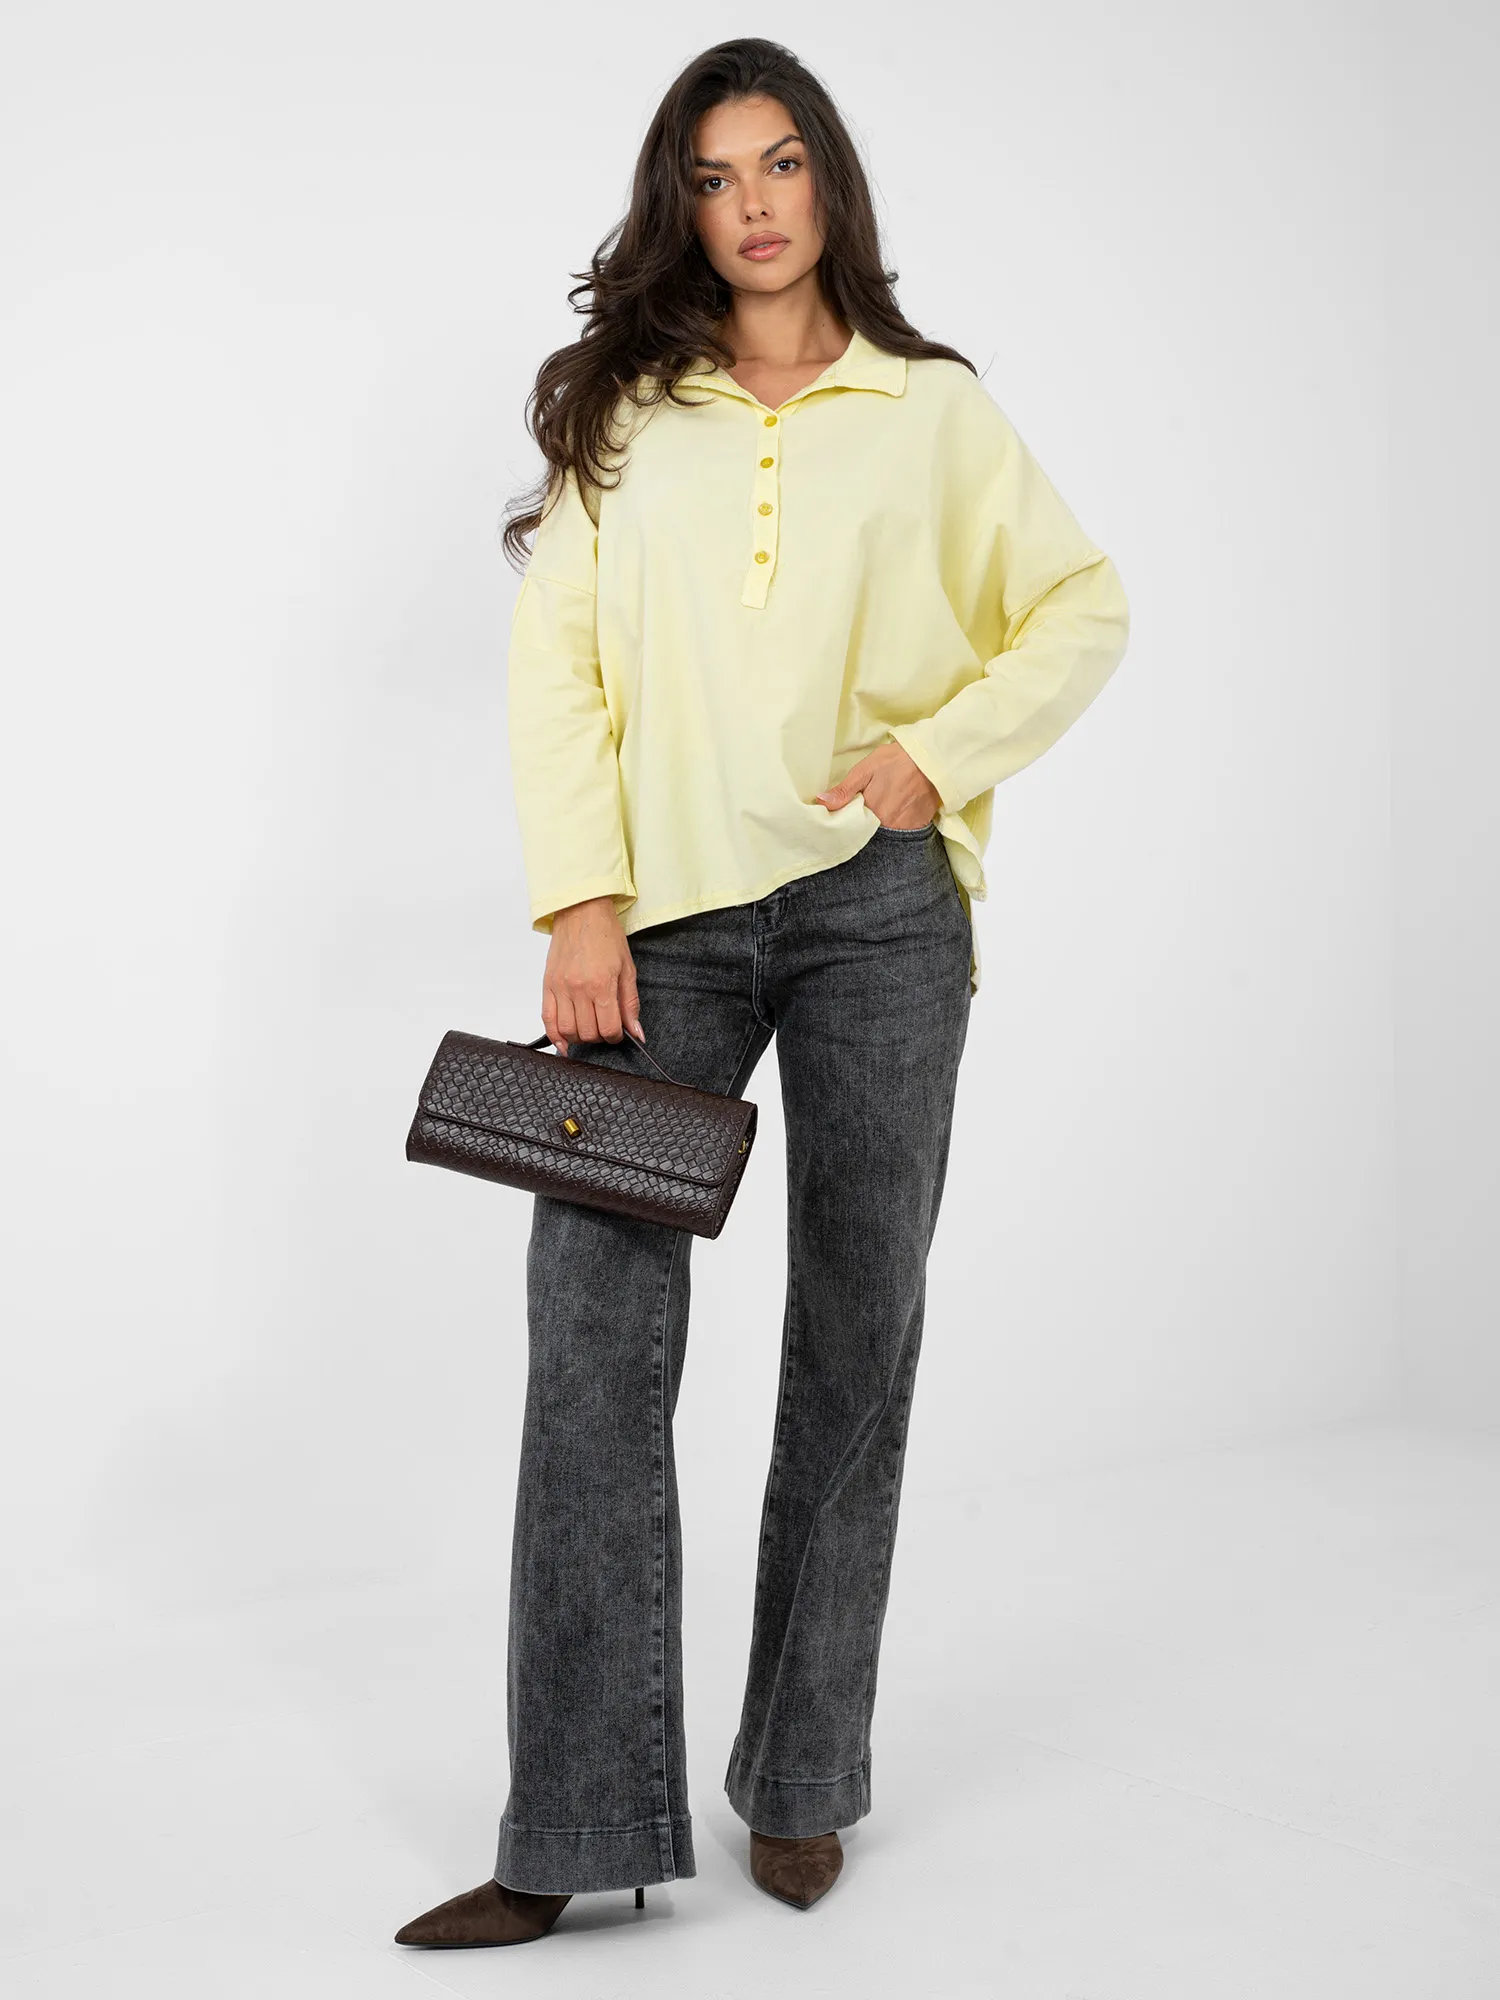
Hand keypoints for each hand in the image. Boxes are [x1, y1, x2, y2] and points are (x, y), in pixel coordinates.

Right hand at [542, 897, 646, 1052]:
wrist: (581, 911)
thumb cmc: (606, 935)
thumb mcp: (627, 968)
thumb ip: (630, 1003)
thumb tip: (636, 1032)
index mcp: (601, 984)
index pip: (609, 1028)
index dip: (616, 1036)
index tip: (618, 1032)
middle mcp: (578, 989)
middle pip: (587, 1033)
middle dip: (599, 1037)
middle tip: (605, 1027)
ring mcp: (559, 987)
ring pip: (567, 1030)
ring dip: (580, 1037)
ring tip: (588, 1029)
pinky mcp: (547, 985)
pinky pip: (547, 1020)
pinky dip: (555, 1036)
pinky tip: (564, 1042)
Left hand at [814, 742, 941, 829]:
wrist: (932, 758)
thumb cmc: (896, 761)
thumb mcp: (866, 770)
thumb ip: (844, 790)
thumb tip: (822, 803)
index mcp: (871, 812)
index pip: (851, 829)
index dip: (845, 823)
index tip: (842, 816)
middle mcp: (888, 826)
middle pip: (867, 835)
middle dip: (861, 827)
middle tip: (862, 812)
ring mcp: (905, 829)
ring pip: (884, 836)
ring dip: (878, 828)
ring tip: (880, 810)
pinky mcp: (918, 827)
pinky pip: (902, 835)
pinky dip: (895, 827)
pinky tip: (894, 813)